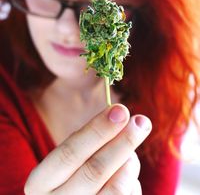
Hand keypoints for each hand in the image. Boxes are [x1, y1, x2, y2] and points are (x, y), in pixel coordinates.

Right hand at [24, 104, 151, 193]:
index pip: (69, 152)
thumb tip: (121, 120)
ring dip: (130, 164)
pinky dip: (132, 185)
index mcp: (40, 182)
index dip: (97, 130)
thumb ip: (88, 144)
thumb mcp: (69, 161)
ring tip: (132, 155)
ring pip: (115, 190)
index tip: (120, 110)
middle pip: (94, 171)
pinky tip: (127, 178)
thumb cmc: (71, 178)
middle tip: (142, 121)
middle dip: (122, 142)